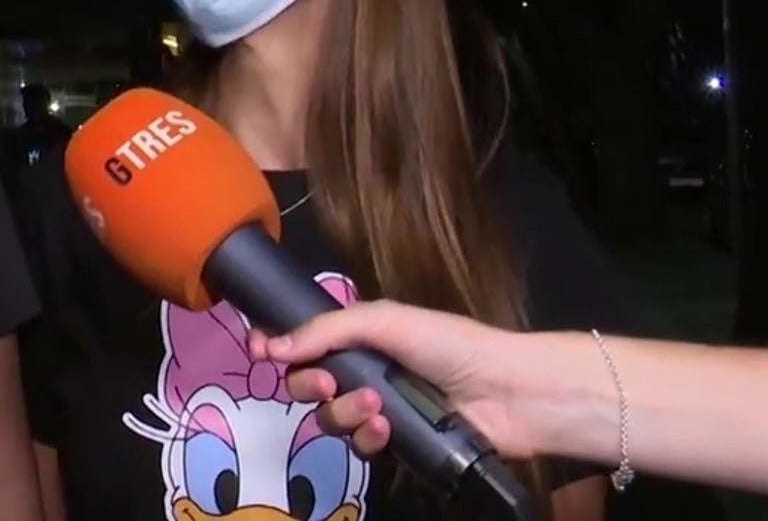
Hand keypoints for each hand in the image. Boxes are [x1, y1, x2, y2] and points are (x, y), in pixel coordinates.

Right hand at [249, 299, 537, 459]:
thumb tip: (273, 346)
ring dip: (345, 412)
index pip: (304, 340)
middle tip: (327, 383)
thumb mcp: (386, 320)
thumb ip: (327, 329)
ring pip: (331, 419)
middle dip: (309, 384)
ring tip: (375, 406)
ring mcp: (378, 410)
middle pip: (307, 383)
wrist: (507, 393)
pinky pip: (360, 447)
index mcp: (360, 335)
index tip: (260, 352)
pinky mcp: (395, 445)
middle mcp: (363, 371)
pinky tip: (387, 428)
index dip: (277, 346)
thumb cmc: (450, 345)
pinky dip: (368, 437)